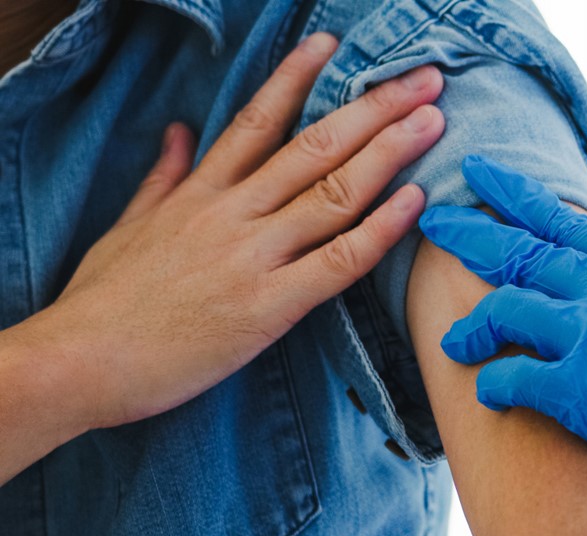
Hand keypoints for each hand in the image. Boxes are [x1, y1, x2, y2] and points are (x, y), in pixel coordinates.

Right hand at [38, 33, 444, 430]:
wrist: (78, 362)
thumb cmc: (104, 303)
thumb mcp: (128, 226)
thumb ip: (163, 177)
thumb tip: (177, 133)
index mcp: (200, 193)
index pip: (256, 119)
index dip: (298, 79)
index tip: (334, 46)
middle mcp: (232, 213)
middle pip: (314, 146)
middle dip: (374, 109)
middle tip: (424, 81)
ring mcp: (253, 256)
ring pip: (334, 192)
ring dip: (390, 153)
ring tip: (433, 121)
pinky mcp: (269, 306)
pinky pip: (337, 261)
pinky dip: (380, 229)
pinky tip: (414, 200)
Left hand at [419, 156, 586, 513]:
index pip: (562, 219)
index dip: (513, 196)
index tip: (479, 177)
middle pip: (521, 251)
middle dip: (470, 235)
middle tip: (435, 224)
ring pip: (506, 309)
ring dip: (472, 327)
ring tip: (451, 341)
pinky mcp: (580, 389)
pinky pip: (512, 377)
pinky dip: (493, 384)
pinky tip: (487, 393)